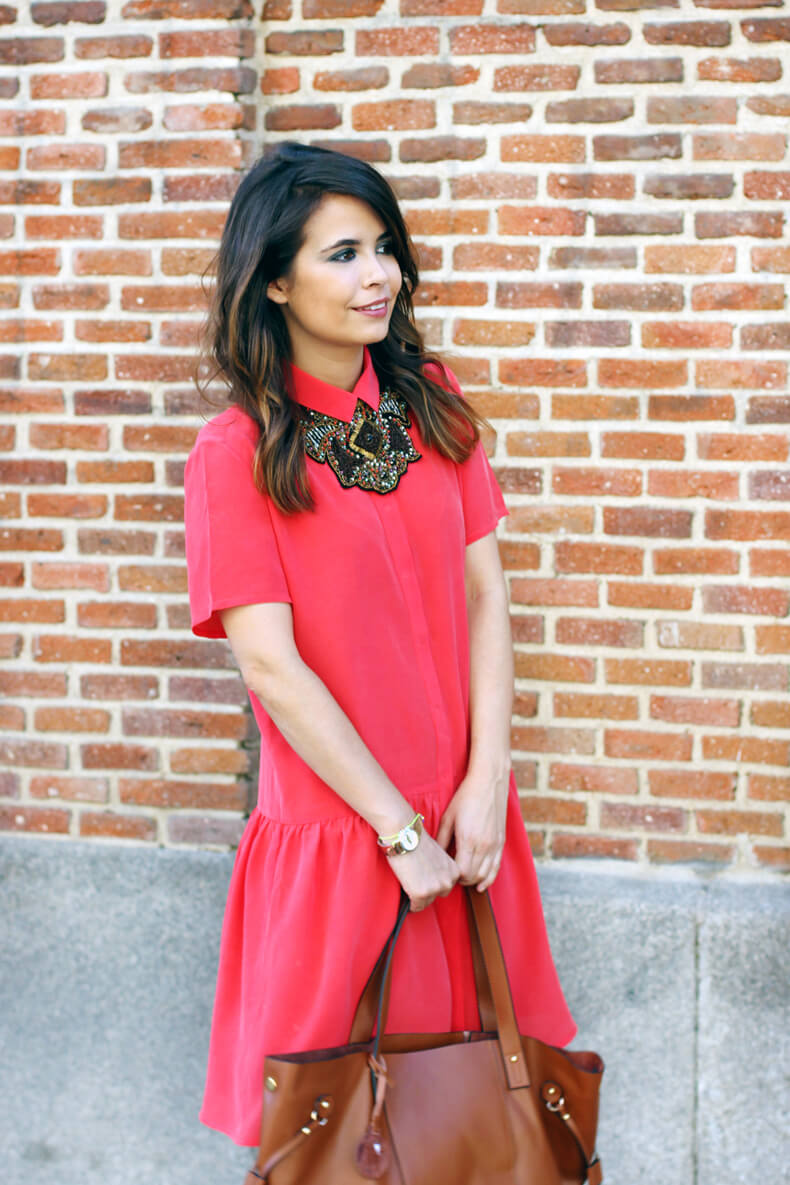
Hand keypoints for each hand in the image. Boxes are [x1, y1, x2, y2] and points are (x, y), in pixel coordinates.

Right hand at [386, 832, 459, 912]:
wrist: (404, 835)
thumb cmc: (417, 841)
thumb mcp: (438, 855)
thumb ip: (440, 869)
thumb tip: (434, 878)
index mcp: (454, 871)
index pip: (446, 887)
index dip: (433, 883)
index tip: (425, 878)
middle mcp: (448, 881)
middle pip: (437, 896)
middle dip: (427, 890)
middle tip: (416, 880)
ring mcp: (435, 888)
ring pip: (426, 903)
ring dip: (418, 896)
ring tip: (410, 882)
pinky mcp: (421, 893)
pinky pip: (415, 907)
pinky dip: (410, 903)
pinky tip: (406, 891)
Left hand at [435, 769, 508, 892]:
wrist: (489, 783)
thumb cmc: (466, 797)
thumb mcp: (448, 817)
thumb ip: (442, 840)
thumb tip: (435, 858)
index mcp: (469, 839)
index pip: (461, 871)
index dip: (452, 876)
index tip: (445, 872)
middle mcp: (484, 845)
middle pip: (473, 876)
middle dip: (461, 880)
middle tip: (451, 876)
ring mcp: (495, 845)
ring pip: (485, 875)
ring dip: (474, 880)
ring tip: (463, 879)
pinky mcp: (501, 842)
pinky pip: (496, 868)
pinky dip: (489, 879)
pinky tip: (481, 885)